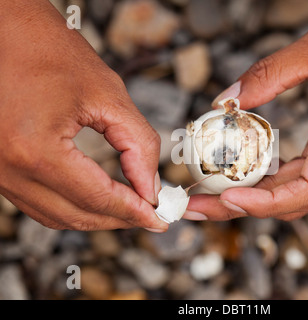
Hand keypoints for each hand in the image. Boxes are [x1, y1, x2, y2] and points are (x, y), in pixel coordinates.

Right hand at [0, 1, 167, 231]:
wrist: (5, 33)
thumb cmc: (52, 52)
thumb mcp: (108, 96)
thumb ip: (138, 146)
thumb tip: (151, 188)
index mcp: (34, 149)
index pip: (96, 198)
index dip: (134, 212)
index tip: (160, 217)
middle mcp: (8, 169)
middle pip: (76, 216)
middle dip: (119, 219)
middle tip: (151, 216)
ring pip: (56, 216)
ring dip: (96, 217)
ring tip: (130, 209)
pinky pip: (38, 204)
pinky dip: (72, 207)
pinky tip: (97, 199)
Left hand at [185, 0, 307, 220]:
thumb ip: (268, 75)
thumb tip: (226, 101)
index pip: (305, 192)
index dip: (264, 203)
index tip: (226, 199)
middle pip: (292, 201)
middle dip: (243, 207)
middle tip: (198, 205)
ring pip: (296, 191)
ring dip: (253, 196)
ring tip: (211, 194)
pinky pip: (303, 174)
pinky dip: (271, 179)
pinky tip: (243, 173)